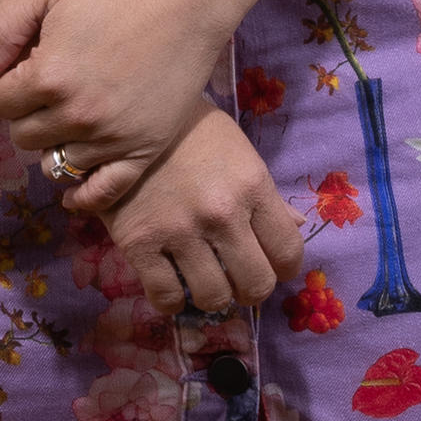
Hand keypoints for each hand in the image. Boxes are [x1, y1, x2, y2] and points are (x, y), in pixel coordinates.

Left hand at [0, 0, 232, 217]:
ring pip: (56, 165)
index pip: (2, 101)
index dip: (10, 84)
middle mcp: (76, 115)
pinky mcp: (144, 150)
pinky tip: (72, 194)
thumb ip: (5, 25)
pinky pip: (103, 193)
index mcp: (48, 76)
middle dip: (28, 114)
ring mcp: (112, 138)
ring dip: (55, 145)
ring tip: (68, 121)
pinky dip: (83, 197)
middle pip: (25, 135)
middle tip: (49, 92)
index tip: (29, 69)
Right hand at [100, 113, 305, 322]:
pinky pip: (165, 298)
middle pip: (256, 284)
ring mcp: (179, 230)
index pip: (288, 250)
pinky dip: (172, 300)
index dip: (285, 267)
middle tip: (239, 280)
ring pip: (214, 297)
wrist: (122, 120)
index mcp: (251, 184)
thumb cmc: (187, 129)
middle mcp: (221, 212)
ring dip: (213, 295)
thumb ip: (267, 192)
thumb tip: (298, 226)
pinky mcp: (139, 244)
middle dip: (252, 289)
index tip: (275, 267)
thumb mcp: (236, 150)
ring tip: (205, 281)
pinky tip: (171, 284)